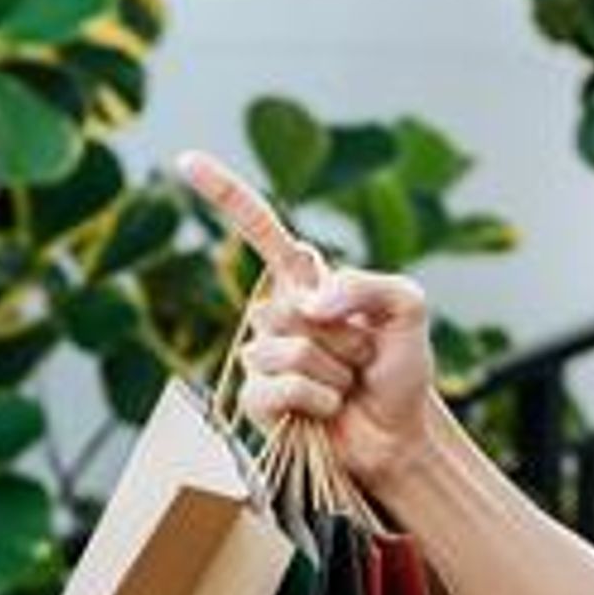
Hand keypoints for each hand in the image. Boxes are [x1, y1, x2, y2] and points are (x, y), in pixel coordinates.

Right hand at [174, 148, 443, 492]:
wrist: (399, 434)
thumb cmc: (400, 369)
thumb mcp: (407, 309)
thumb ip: (368, 285)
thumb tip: (308, 303)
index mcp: (304, 281)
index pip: (259, 230)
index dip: (225, 193)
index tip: (186, 160)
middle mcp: (276, 314)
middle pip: (290, 306)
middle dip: (342, 335)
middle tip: (362, 357)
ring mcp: (261, 358)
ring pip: (288, 350)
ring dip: (334, 371)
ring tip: (346, 385)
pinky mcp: (256, 401)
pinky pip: (281, 388)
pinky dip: (319, 400)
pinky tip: (328, 409)